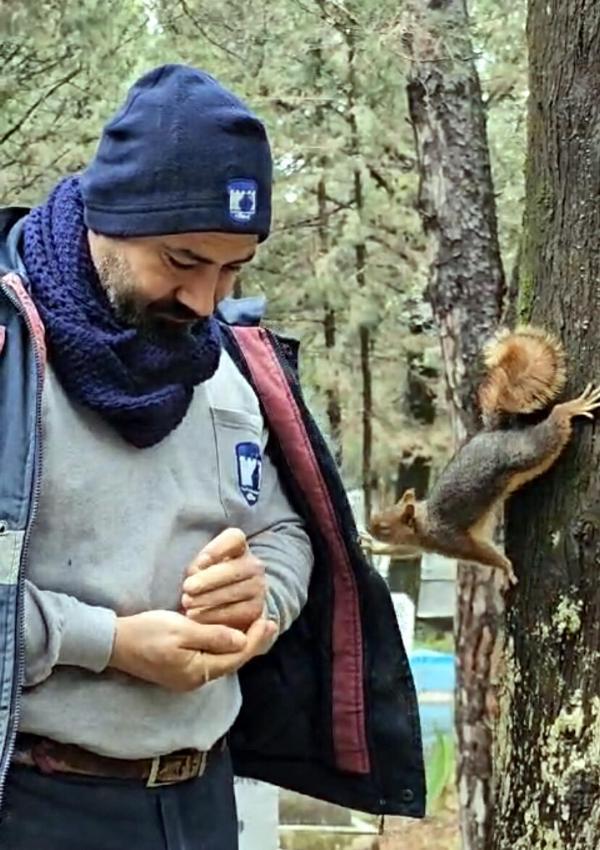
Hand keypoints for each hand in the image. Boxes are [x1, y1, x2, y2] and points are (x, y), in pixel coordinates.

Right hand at [109, 609, 269, 691]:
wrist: (114, 642)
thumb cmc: (147, 632)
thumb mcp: (182, 629)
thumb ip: (213, 636)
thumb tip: (242, 640)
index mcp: (198, 671)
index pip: (236, 657)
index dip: (255, 639)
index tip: (268, 620)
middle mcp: (195, 679)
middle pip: (232, 661)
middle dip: (251, 642)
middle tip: (269, 621)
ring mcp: (186, 676)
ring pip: (222, 661)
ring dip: (239, 644)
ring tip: (255, 625)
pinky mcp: (180, 669)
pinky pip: (210, 659)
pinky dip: (224, 646)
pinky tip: (230, 633)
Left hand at [181, 528, 267, 631]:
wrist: (233, 604)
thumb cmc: (209, 579)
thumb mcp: (203, 566)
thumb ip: (199, 565)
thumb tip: (195, 573)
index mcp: (240, 547)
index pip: (234, 538)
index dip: (217, 549)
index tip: (199, 562)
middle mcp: (254, 566)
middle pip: (235, 569)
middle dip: (208, 579)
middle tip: (187, 587)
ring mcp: (258, 588)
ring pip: (234, 593)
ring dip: (208, 599)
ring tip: (187, 603)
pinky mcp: (256, 611)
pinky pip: (235, 613)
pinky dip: (213, 616)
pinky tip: (196, 616)